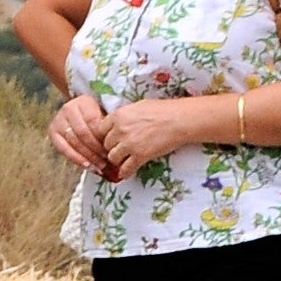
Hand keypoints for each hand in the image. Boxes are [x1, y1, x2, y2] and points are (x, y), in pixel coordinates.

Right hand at [47, 94, 117, 178]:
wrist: (81, 112)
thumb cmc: (99, 116)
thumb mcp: (106, 115)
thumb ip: (111, 128)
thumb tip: (120, 148)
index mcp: (84, 102)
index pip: (93, 122)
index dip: (103, 137)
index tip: (114, 150)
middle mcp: (68, 109)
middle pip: (83, 133)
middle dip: (96, 150)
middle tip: (108, 162)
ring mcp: (58, 120)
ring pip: (74, 142)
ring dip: (88, 156)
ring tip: (100, 166)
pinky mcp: (53, 131)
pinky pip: (63, 148)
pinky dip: (76, 158)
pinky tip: (86, 165)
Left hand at [92, 96, 216, 179]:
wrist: (180, 120)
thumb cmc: (162, 110)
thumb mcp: (136, 107)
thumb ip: (123, 116)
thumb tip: (115, 123)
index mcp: (118, 116)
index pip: (100, 130)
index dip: (105, 135)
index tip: (110, 139)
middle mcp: (120, 130)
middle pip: (105, 144)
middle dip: (111, 147)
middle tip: (118, 150)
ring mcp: (130, 144)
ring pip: (112, 157)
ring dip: (117, 159)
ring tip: (123, 160)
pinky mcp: (141, 156)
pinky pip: (126, 169)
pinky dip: (125, 172)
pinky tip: (126, 173)